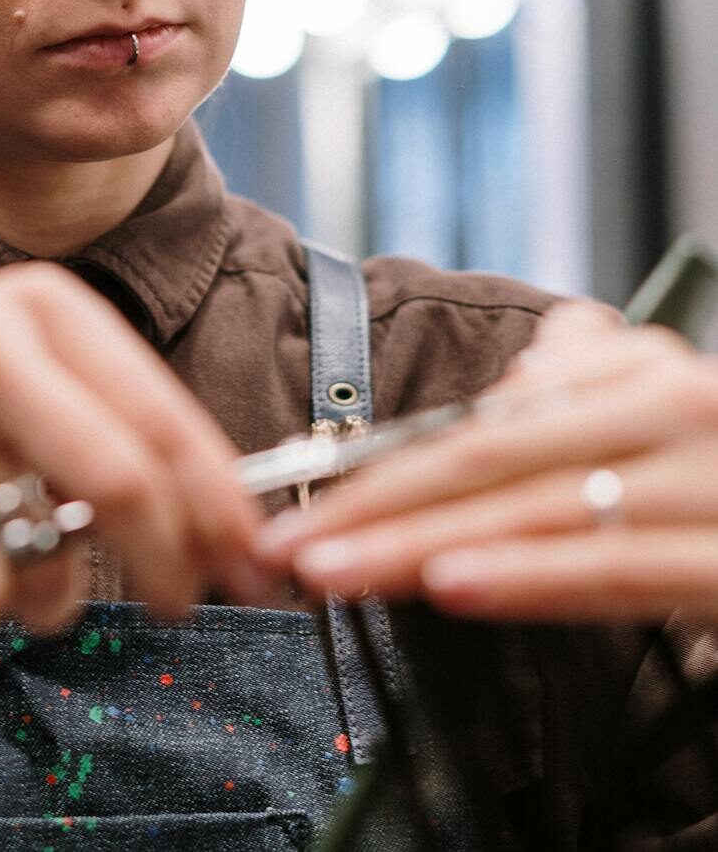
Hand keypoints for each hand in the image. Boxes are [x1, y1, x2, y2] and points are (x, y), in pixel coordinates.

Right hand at [0, 262, 266, 633]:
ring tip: (25, 574)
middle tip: (182, 603)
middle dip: (173, 563)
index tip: (252, 561)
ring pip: (44, 549)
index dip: (223, 503)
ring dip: (55, 590)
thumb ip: (93, 421)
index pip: (163, 416)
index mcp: (33, 301)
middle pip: (124, 479)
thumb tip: (208, 520)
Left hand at [253, 300, 717, 623]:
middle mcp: (674, 409)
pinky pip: (620, 565)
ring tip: (337, 568)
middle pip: (492, 459)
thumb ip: (574, 398)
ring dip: (423, 545)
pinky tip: (455, 582)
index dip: (383, 467)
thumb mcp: (651, 412)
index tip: (295, 505)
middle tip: (284, 546)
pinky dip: (531, 573)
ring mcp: (710, 478)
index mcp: (636, 376)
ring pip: (541, 510)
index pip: (482, 424)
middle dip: (376, 508)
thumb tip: (492, 406)